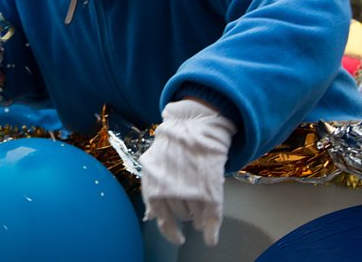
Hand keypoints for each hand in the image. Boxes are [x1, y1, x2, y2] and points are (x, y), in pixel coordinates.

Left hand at [139, 99, 235, 246]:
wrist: (193, 124)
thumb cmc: (173, 144)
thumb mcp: (153, 165)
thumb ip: (152, 190)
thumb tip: (150, 217)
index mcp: (152, 185)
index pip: (161, 218)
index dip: (170, 230)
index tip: (178, 237)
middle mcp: (169, 191)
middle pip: (181, 216)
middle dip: (186, 212)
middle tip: (192, 201)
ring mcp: (190, 191)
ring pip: (195, 216)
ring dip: (198, 214)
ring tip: (202, 199)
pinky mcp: (209, 189)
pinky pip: (211, 217)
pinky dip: (212, 230)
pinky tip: (211, 238)